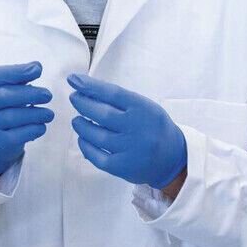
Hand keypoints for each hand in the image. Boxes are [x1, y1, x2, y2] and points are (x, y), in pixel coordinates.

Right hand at [0, 62, 53, 175]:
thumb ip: (16, 75)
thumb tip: (36, 66)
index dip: (17, 71)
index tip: (38, 70)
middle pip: (5, 96)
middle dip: (30, 94)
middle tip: (48, 95)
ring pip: (13, 117)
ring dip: (36, 114)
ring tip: (49, 114)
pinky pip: (17, 135)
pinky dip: (33, 130)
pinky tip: (42, 126)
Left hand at [68, 73, 186, 189]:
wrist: (173, 157)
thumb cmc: (151, 126)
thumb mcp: (143, 106)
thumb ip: (118, 100)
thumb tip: (85, 90)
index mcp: (143, 109)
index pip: (112, 93)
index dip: (89, 85)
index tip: (73, 79)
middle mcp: (138, 129)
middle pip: (102, 114)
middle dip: (82, 103)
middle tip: (74, 98)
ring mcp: (131, 149)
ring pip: (96, 136)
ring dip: (81, 125)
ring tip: (77, 120)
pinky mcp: (124, 167)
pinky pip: (97, 156)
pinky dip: (85, 146)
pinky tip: (82, 139)